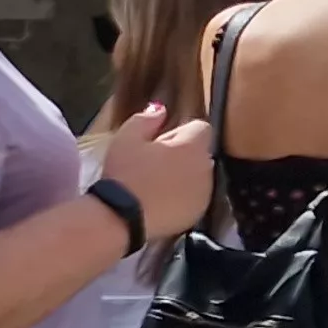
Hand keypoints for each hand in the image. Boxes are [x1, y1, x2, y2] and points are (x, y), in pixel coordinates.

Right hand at [99, 103, 216, 243]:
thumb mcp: (125, 139)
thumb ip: (146, 119)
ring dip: (184, 177)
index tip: (159, 143)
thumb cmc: (124, 174)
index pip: (200, 127)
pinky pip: (194, 199)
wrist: (121, 218)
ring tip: (156, 187)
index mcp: (192, 145)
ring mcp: (205, 192)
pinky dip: (182, 198)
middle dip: (184, 155)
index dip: (179, 133)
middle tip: (154, 166)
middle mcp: (206, 166)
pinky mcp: (198, 213)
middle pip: (200, 153)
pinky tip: (160, 203)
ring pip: (199, 176)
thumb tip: (161, 108)